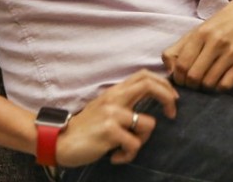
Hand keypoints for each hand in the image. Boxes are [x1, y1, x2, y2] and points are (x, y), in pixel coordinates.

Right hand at [55, 69, 177, 167]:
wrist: (60, 141)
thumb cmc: (85, 129)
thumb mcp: (104, 108)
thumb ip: (123, 103)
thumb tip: (148, 105)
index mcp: (115, 92)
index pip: (144, 75)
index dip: (163, 84)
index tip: (172, 98)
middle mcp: (114, 98)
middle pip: (150, 85)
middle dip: (168, 99)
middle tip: (172, 114)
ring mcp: (112, 114)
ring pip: (148, 124)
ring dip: (143, 141)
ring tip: (127, 148)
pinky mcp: (109, 131)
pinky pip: (134, 145)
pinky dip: (128, 156)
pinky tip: (116, 157)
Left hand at [161, 0, 232, 91]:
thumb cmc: (219, 25)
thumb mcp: (196, 31)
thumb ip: (178, 49)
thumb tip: (169, 70)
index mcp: (201, 34)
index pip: (181, 64)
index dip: (178, 77)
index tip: (181, 79)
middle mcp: (216, 42)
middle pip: (194, 76)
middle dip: (190, 84)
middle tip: (192, 83)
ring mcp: (231, 52)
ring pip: (210, 83)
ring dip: (204, 87)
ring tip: (205, 81)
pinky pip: (226, 85)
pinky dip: (219, 88)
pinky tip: (218, 80)